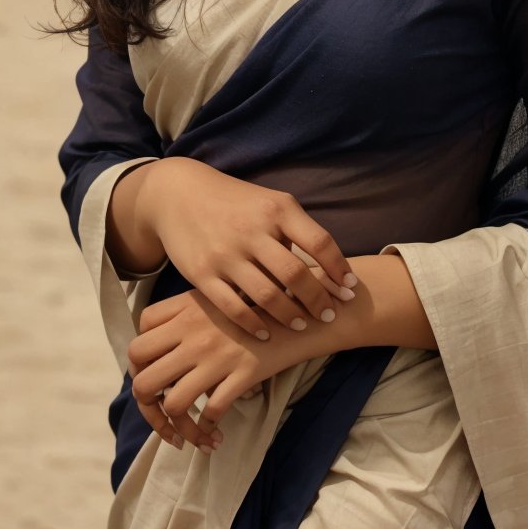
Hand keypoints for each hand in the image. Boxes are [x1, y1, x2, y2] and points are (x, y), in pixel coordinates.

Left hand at [127, 285, 280, 449]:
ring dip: (176, 429)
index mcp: (181, 313)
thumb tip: (160, 354)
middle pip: (144, 382)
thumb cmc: (251, 306)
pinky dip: (207, 429)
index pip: (137, 347)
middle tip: (162, 417)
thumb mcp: (211, 299)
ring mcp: (215, 357)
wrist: (293, 311)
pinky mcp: (240, 374)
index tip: (154, 382)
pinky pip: (212, 412)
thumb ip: (181, 318)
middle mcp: (192, 335)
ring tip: (186, 438)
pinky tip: (214, 434)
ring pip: (175, 405)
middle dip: (148, 409)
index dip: (139, 371)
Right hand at [132, 158, 357, 340]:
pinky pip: (234, 307)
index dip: (339, 269)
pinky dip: (254, 324)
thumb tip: (325, 269)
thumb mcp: (268, 202)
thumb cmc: (234, 202)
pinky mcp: (202, 273)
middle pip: (296, 275)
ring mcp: (226, 253)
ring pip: (268, 295)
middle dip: (318, 300)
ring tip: (301, 325)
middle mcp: (252, 230)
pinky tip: (266, 333)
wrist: (177, 194)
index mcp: (277, 209)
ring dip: (290, 315)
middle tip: (329, 315)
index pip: (320, 242)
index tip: (350, 288)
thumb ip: (294, 230)